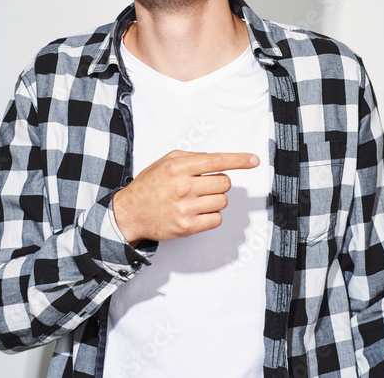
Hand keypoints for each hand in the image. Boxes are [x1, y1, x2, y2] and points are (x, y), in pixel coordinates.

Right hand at [112, 150, 259, 247]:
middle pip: (224, 183)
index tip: (254, 160)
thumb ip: (191, 157)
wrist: (130, 213)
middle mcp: (183, 187)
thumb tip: (216, 159)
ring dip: (215, 199)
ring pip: (222, 201)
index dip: (239, 160)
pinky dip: (212, 215)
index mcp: (178, 167)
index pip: (216, 161)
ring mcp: (186, 208)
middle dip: (220, 183)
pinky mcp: (187, 226)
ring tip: (197, 200)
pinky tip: (198, 212)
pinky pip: (216, 219)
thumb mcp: (166, 162)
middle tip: (205, 185)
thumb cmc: (149, 186)